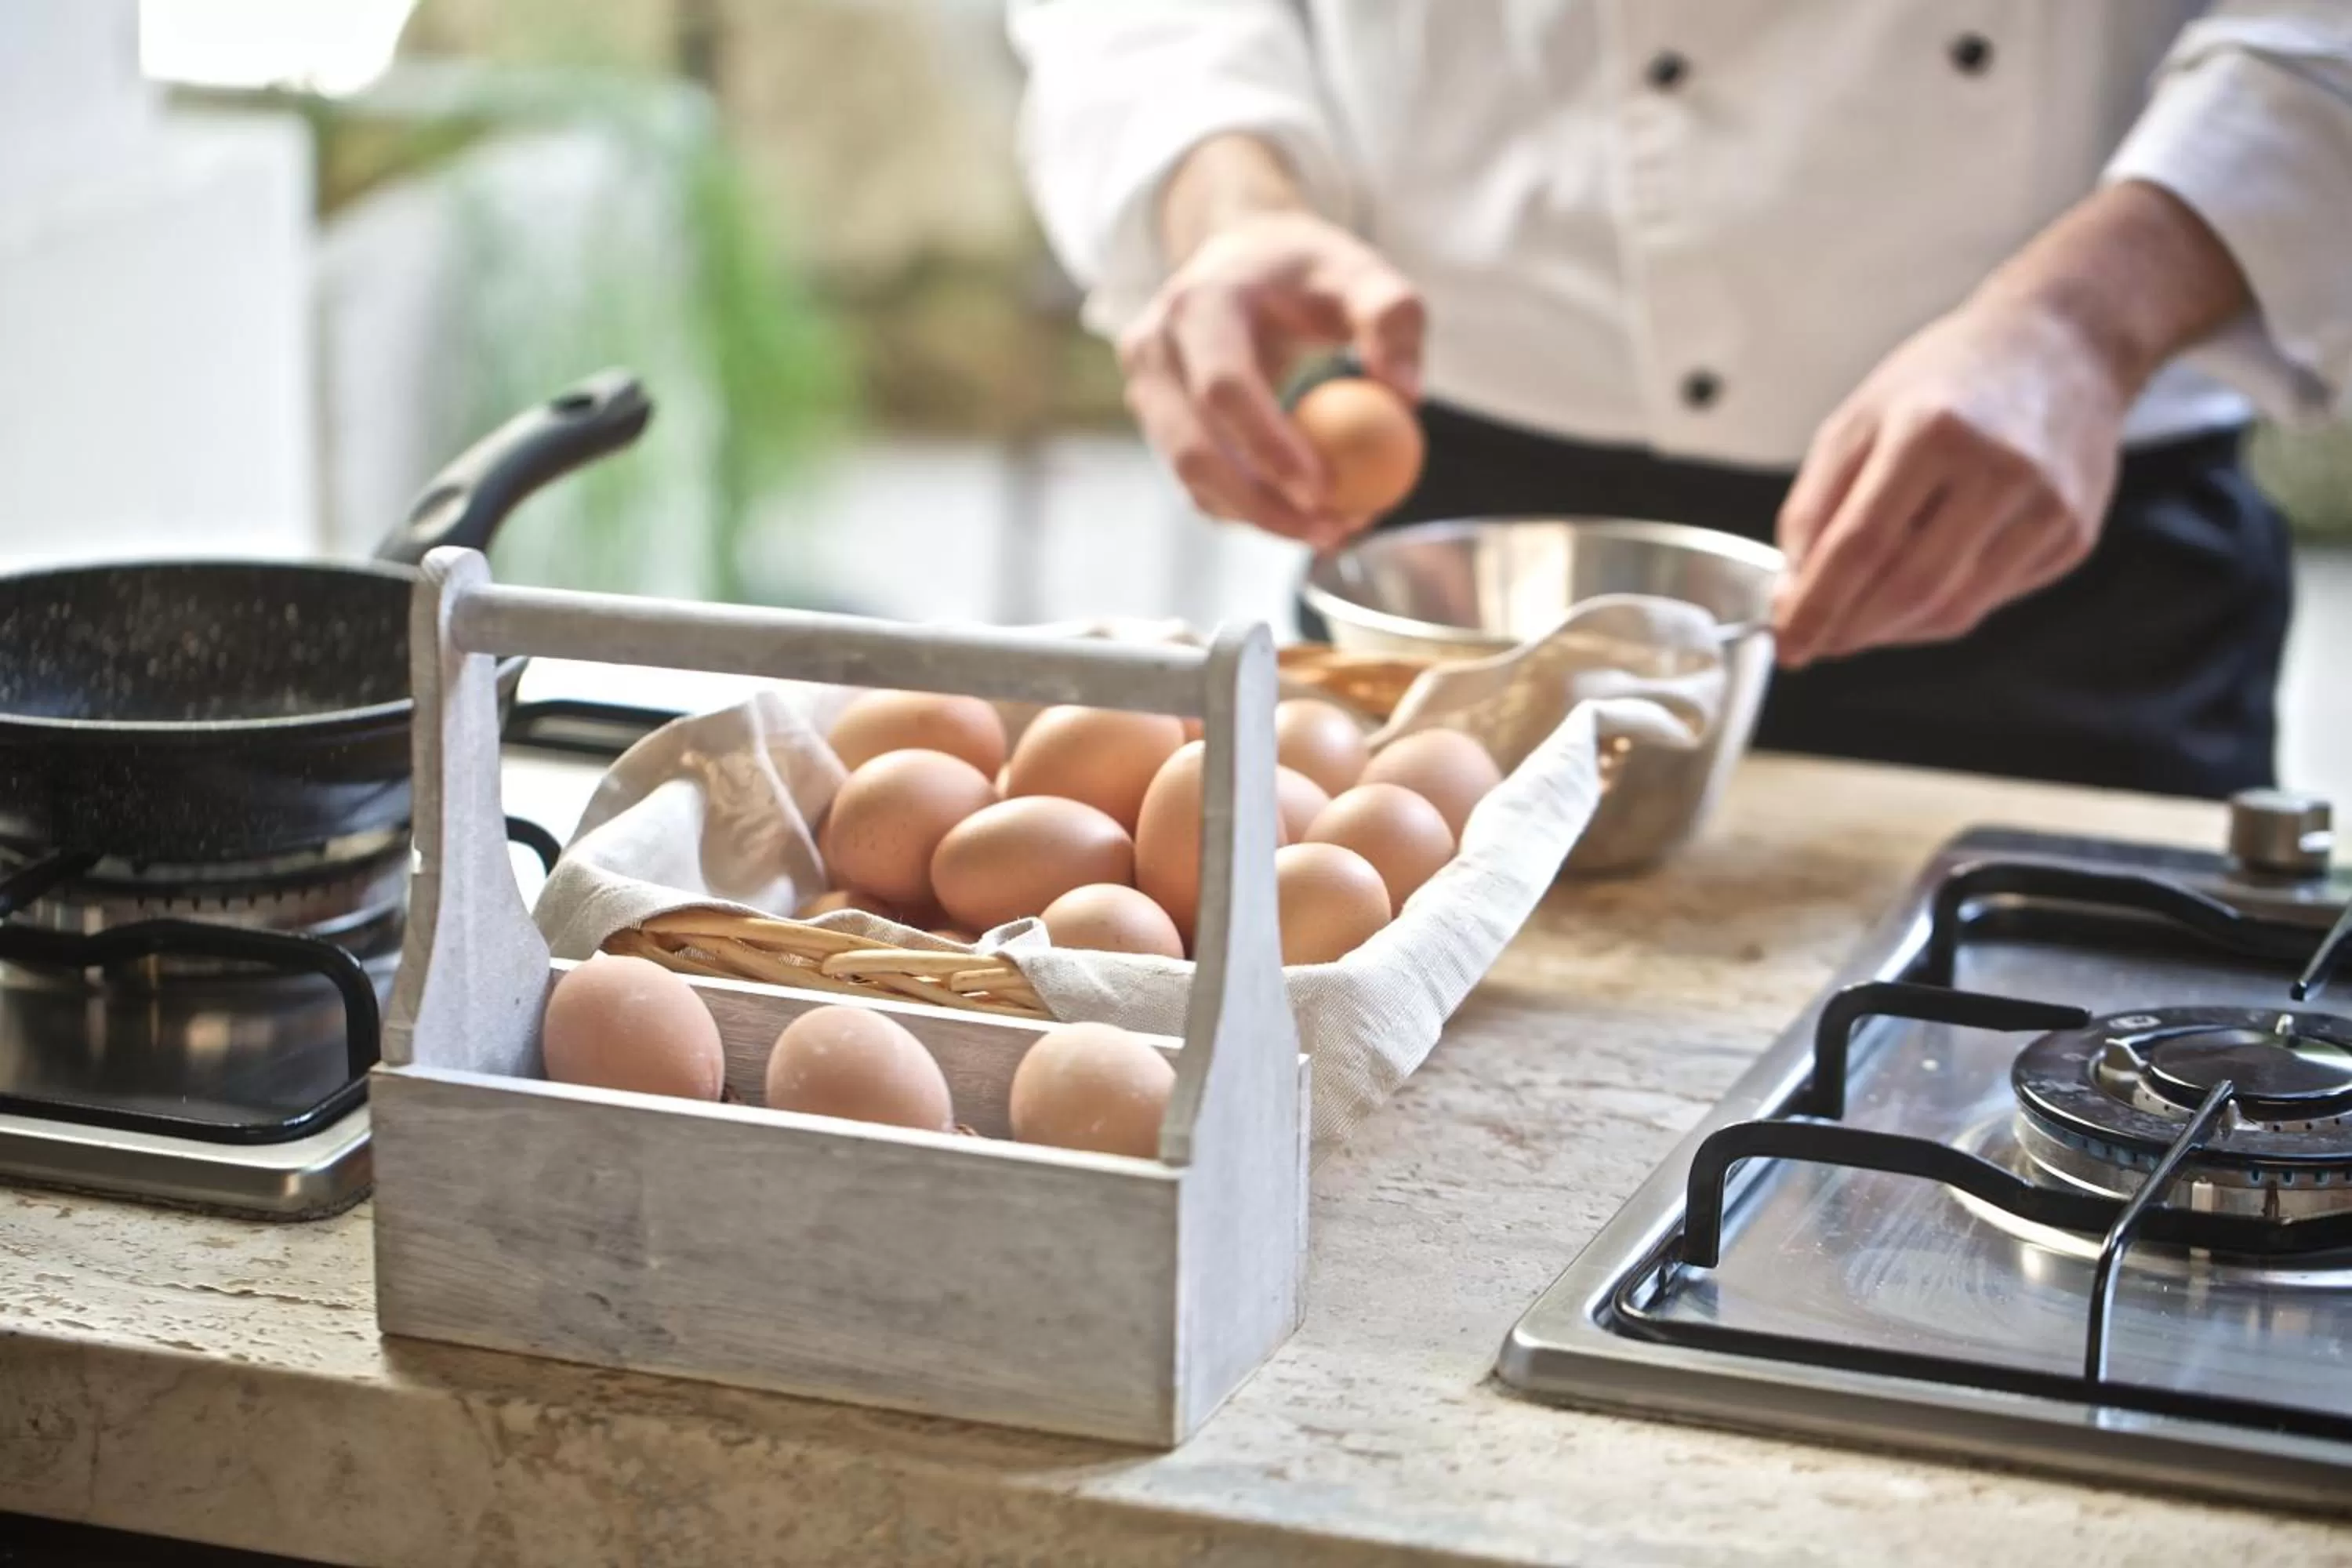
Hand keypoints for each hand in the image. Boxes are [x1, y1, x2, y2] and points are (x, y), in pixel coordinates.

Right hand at [1121, 209, 1424, 548]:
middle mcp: (1155, 347)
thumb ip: (1393, 320)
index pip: (1223, 388)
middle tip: (1333, 531)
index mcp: (1200, 303)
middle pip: (1194, 450)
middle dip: (1262, 506)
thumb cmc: (1311, 272)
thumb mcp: (1363, 275)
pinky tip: (1305, 516)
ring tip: (1333, 529)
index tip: (1326, 491)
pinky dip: (1250, 511)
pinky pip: (1200, 485)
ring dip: (1260, 519)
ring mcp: (1147, 390)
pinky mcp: (1158, 424)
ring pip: (1192, 480)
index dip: (1268, 446)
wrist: (1245, 259)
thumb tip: (1404, 395)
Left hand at [1770, 180, 2251, 667]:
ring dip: (1892, 631)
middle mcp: (1999, 469)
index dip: (1817, 605)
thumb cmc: (1948, 381)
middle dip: (1851, 629)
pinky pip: (1991, 600)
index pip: (1862, 544)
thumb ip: (1813, 507)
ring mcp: (2046, 506)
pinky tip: (1915, 589)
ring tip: (1857, 618)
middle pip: (1910, 587)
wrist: (2062, 347)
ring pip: (1954, 610)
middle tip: (1816, 640)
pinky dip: (1939, 611)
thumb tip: (1791, 592)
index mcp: (1933, 430)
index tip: (1786, 643)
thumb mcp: (1858, 420)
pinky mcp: (2071, 534)